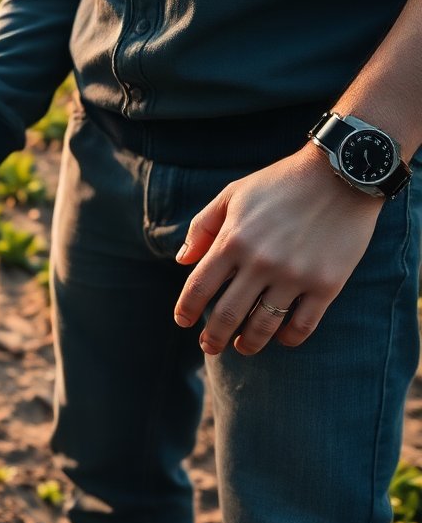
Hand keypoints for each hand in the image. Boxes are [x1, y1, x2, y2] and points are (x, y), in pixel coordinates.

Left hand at [173, 145, 383, 354]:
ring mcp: (294, 275)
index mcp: (232, 240)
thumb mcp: (232, 195)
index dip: (186, 310)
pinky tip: (281, 338)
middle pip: (227, 314)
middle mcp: (260, 262)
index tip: (183, 322)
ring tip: (243, 347)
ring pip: (263, 325)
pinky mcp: (327, 283)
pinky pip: (303, 324)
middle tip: (209, 347)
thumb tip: (182, 261)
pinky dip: (289, 337)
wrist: (341, 175)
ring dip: (249, 343)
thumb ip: (203, 228)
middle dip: (213, 337)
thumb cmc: (280, 183)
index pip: (199, 287)